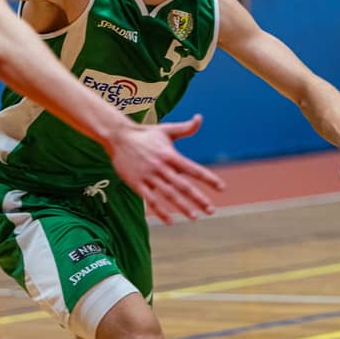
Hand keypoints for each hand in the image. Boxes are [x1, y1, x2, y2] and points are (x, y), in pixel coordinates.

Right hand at [106, 114, 225, 223]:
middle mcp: (161, 167)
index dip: (208, 178)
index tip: (221, 188)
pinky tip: (169, 221)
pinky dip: (160, 211)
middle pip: (183, 185)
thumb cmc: (145, 134)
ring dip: (181, 207)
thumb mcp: (167, 130)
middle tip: (211, 210)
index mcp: (171, 155)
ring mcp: (148, 176)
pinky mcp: (136, 183)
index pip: (193, 169)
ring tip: (194, 217)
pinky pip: (150, 200)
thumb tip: (199, 118)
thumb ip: (185, 128)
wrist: (118, 137)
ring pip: (168, 195)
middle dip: (198, 199)